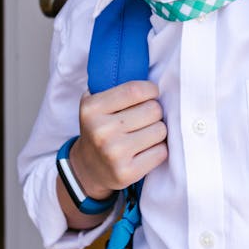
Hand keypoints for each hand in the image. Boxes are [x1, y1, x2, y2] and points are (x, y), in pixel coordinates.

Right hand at [71, 80, 167, 199]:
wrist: (87, 168)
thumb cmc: (99, 129)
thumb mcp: (95, 104)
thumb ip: (117, 88)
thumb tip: (153, 75)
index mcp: (92, 108)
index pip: (136, 90)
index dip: (151, 90)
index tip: (151, 94)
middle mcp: (101, 131)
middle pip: (154, 110)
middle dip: (154, 112)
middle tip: (144, 119)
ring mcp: (114, 153)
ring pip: (161, 130)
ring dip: (157, 131)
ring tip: (144, 135)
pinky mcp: (126, 172)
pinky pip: (161, 152)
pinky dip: (158, 150)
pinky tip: (145, 151)